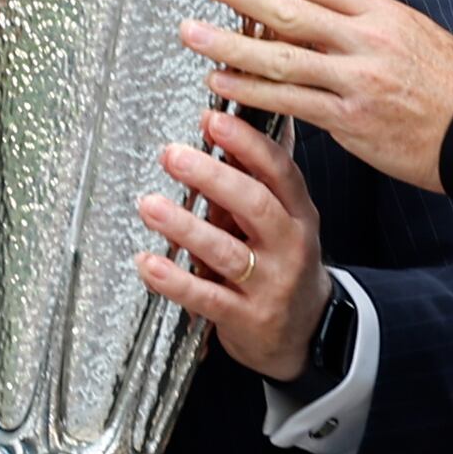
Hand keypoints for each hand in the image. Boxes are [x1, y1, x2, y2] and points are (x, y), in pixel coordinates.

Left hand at [140, 107, 333, 380]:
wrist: (304, 333)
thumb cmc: (282, 263)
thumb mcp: (282, 219)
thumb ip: (251, 179)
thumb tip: (224, 122)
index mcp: (299, 212)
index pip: (279, 170)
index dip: (246, 142)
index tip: (212, 120)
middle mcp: (289, 245)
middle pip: (254, 205)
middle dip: (212, 176)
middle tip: (172, 155)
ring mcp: (271, 284)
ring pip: (227, 252)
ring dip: (185, 227)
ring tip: (150, 205)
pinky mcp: (247, 318)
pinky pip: (207, 297)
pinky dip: (175, 280)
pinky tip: (148, 263)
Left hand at [181, 0, 452, 190]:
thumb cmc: (449, 85)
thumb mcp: (411, 32)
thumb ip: (361, 21)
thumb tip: (316, 4)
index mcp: (379, 14)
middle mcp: (364, 42)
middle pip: (289, 9)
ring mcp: (356, 82)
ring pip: (282, 58)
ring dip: (231, 44)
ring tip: (191, 32)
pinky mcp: (351, 121)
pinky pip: (291, 103)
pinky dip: (252, 92)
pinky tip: (221, 83)